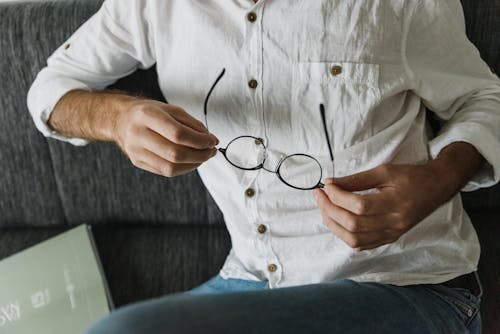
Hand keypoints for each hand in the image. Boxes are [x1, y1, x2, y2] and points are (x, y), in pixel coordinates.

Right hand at [113, 99, 218, 176]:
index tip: (213, 141)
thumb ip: (192, 124)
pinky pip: (165, 172)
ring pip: (170, 167)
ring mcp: (136, 151)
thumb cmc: (150, 112)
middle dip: (199, 155)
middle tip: (211, 151)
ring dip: (193, 164)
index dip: (200, 140)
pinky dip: (183, 169)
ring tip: (203, 156)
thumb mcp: (171, 109)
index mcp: (147, 115)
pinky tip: (191, 161)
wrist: (120, 119)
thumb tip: (210, 140)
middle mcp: (138, 134)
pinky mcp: (137, 162)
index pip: (178, 134)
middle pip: (175, 154)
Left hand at [313, 160, 465, 250]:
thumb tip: (331, 184)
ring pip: (354, 239)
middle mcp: (395, 223)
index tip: (327, 185)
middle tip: (319, 195)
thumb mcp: (384, 171)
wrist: (436, 188)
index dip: (338, 197)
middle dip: (330, 210)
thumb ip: (357, 179)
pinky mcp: (390, 238)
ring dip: (333, 225)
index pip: (359, 206)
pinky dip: (344, 235)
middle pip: (354, 224)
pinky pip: (362, 245)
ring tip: (324, 208)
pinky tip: (337, 221)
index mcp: (396, 203)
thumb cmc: (411, 176)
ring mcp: (392, 234)